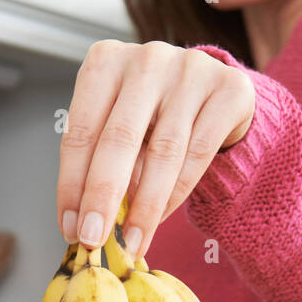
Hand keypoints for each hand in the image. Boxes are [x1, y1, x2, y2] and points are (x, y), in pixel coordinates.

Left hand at [57, 40, 254, 259]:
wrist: (216, 96)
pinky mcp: (230, 89)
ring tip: (132, 242)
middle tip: (94, 239)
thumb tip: (84, 223)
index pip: (80, 131)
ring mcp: (191, 69)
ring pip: (163, 151)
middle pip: (119, 139)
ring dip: (144, 207)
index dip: (71, 184)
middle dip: (103, 197)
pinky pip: (198, 153)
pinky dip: (176, 194)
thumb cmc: (154, 117)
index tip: (70, 228)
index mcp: (105, 61)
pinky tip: (160, 220)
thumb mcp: (119, 130)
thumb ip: (100, 163)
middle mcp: (147, 59)